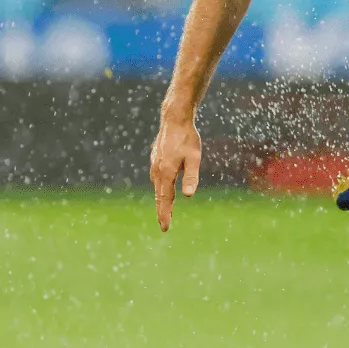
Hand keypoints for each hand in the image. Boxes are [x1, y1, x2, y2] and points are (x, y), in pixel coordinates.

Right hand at [150, 112, 201, 230]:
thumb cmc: (187, 139)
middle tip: (164, 226)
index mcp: (165, 173)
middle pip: (159, 195)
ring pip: (157, 187)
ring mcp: (155, 164)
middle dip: (162, 210)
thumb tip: (189, 196)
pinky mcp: (155, 159)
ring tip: (165, 211)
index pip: (165, 199)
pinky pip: (157, 178)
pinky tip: (163, 189)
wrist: (174, 120)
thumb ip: (191, 177)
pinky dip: (159, 188)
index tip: (165, 227)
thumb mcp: (193, 159)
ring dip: (161, 200)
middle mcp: (157, 171)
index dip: (165, 214)